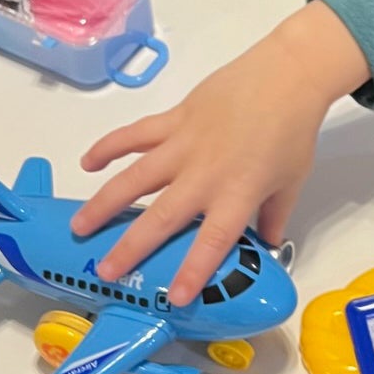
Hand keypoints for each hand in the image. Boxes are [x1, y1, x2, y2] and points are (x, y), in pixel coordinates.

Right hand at [72, 1, 369, 304]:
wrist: (287, 76)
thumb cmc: (294, 133)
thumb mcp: (291, 183)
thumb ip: (273, 217)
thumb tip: (267, 247)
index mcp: (237, 194)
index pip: (212, 241)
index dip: (192, 270)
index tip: (173, 297)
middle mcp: (205, 174)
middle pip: (161, 216)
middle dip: (131, 247)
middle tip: (104, 271)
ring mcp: (184, 144)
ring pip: (134, 176)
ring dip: (104, 203)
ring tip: (79, 226)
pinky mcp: (174, 118)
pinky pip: (134, 135)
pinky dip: (109, 147)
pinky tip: (87, 164)